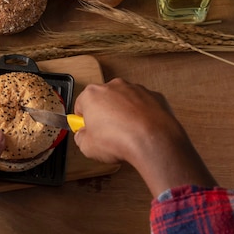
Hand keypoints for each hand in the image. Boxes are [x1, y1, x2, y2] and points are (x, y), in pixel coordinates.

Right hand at [73, 78, 215, 196]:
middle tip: (105, 133)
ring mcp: (135, 89)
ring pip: (124, 100)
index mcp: (93, 94)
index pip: (81, 104)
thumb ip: (81, 138)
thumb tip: (83, 137)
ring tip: (125, 134)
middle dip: (103, 114)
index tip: (86, 128)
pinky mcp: (153, 95)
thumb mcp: (87, 147)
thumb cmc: (121, 140)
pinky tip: (140, 130)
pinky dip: (140, 115)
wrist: (153, 142)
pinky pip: (142, 105)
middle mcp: (114, 86)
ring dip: (122, 113)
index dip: (83, 119)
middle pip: (103, 99)